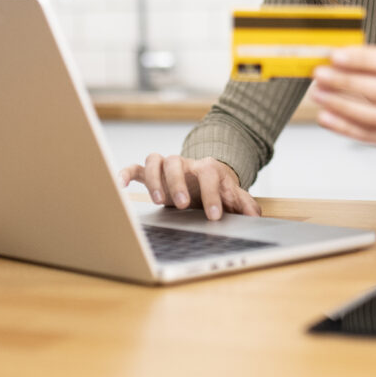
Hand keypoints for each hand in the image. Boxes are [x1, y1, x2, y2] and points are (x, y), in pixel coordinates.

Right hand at [118, 155, 260, 220]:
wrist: (203, 178)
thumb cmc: (216, 188)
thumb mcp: (232, 195)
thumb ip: (243, 203)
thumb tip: (255, 215)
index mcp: (206, 168)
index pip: (208, 173)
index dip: (211, 194)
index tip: (214, 216)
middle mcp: (184, 164)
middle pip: (176, 162)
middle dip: (178, 183)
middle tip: (183, 206)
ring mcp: (166, 168)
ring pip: (155, 160)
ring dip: (155, 179)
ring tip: (159, 201)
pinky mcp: (150, 174)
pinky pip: (135, 168)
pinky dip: (126, 173)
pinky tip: (121, 186)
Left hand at [310, 45, 375, 171]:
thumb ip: (366, 60)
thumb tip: (331, 57)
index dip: (364, 60)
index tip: (335, 56)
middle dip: (347, 82)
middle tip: (321, 75)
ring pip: (375, 117)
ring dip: (342, 106)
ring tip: (319, 94)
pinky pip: (370, 135)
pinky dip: (344, 126)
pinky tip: (326, 116)